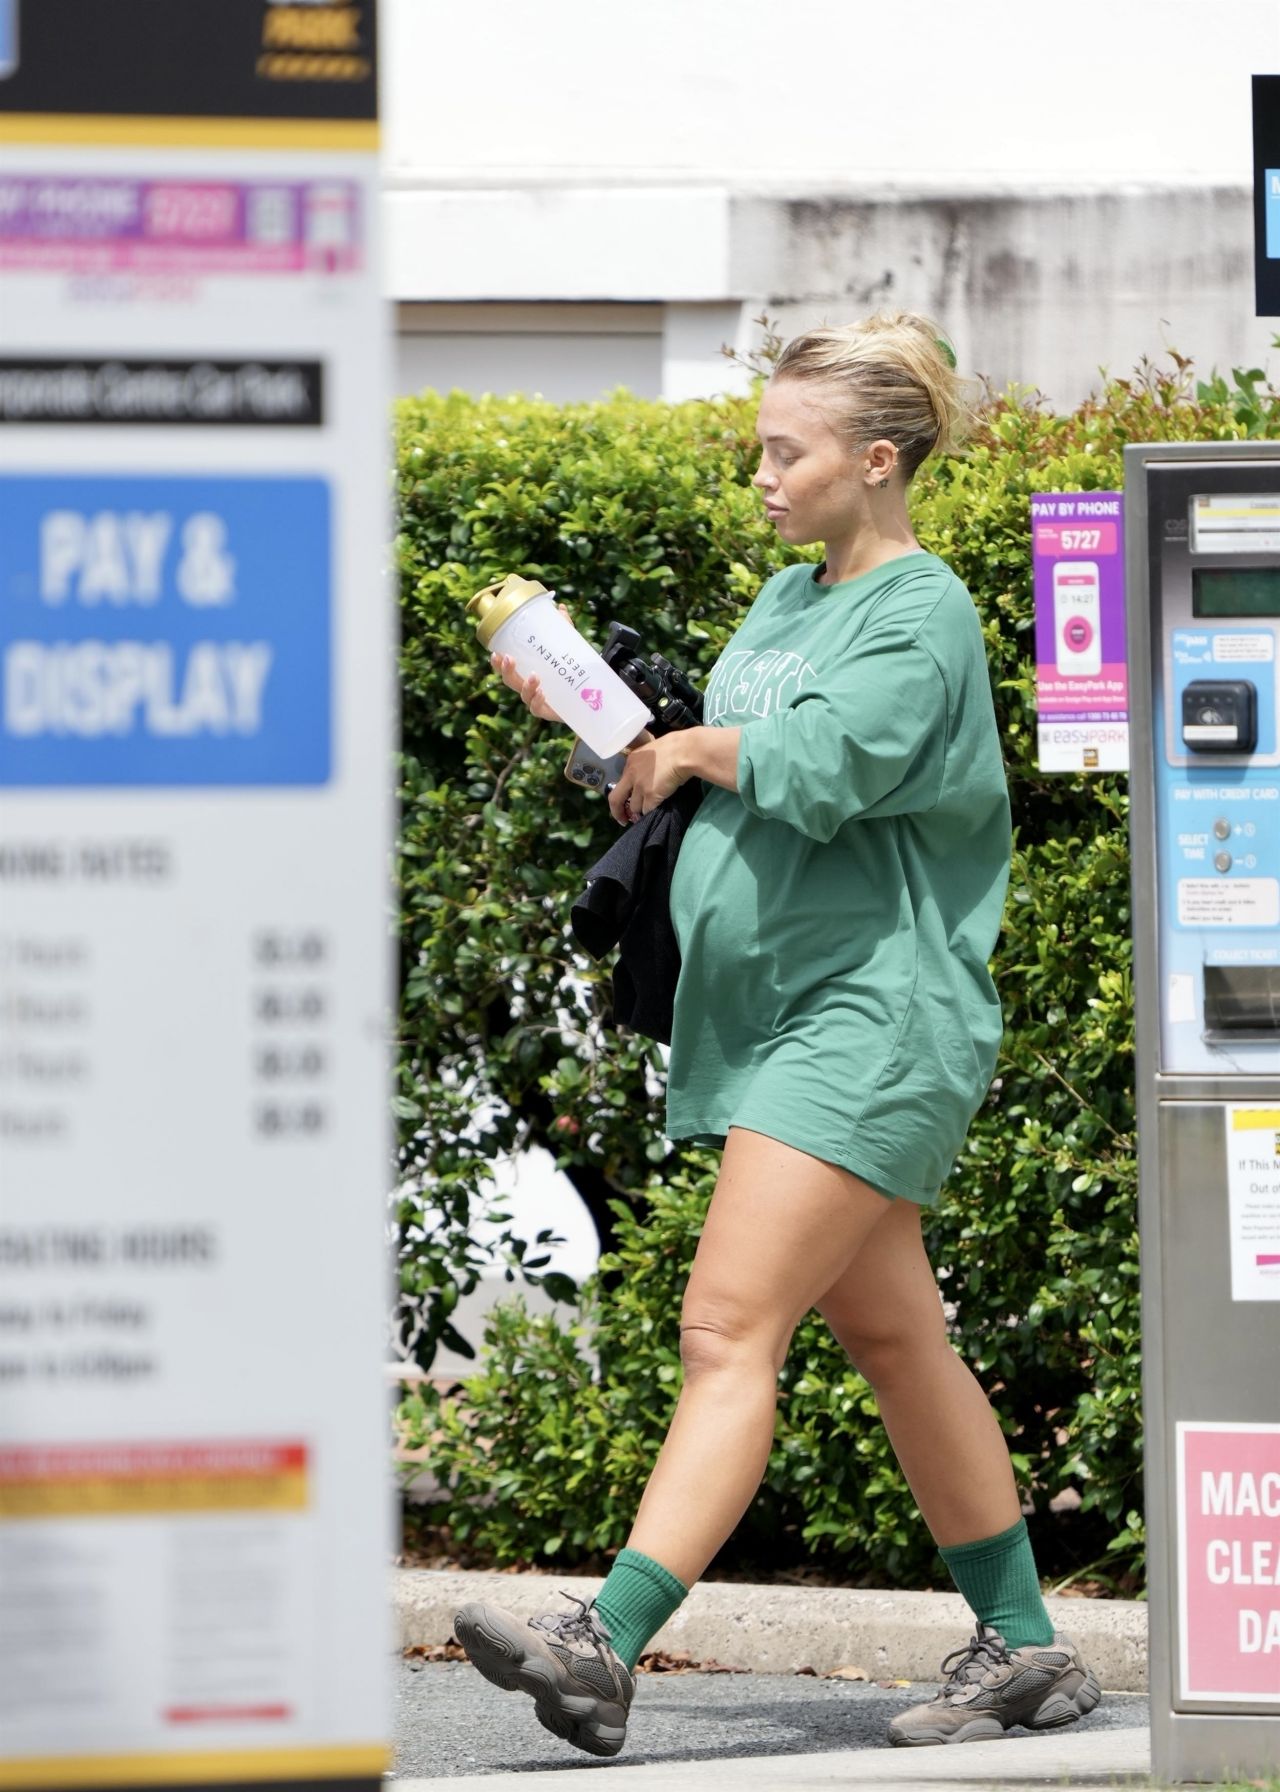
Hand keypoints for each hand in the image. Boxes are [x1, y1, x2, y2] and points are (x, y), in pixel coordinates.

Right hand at [490, 602, 572, 720]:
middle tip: (509, 659)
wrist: (591, 696)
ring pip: (524, 696)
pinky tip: (542, 692)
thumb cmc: (571, 670)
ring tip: (534, 676)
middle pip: (510, 681)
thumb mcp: (568, 647)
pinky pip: (538, 709)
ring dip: (526, 686)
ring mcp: (538, 700)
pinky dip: (537, 702)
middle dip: (506, 671)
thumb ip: (564, 629)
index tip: (495, 652)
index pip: (508, 668)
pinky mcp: (549, 712)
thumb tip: (559, 608)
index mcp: (528, 672)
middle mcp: (529, 687)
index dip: (498, 663)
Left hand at [608, 732, 689, 825]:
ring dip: (640, 811)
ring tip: (647, 812)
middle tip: (623, 820)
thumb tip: (649, 775)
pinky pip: (646, 810)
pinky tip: (656, 810)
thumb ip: (646, 764)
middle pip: (615, 799)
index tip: (627, 801)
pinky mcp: (650, 795)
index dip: (625, 793)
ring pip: (633, 807)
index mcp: (631, 761)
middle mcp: (631, 774)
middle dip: (617, 812)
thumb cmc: (675, 748)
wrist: (684, 752)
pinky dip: (650, 812)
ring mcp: (640, 786)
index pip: (622, 782)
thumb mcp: (653, 752)